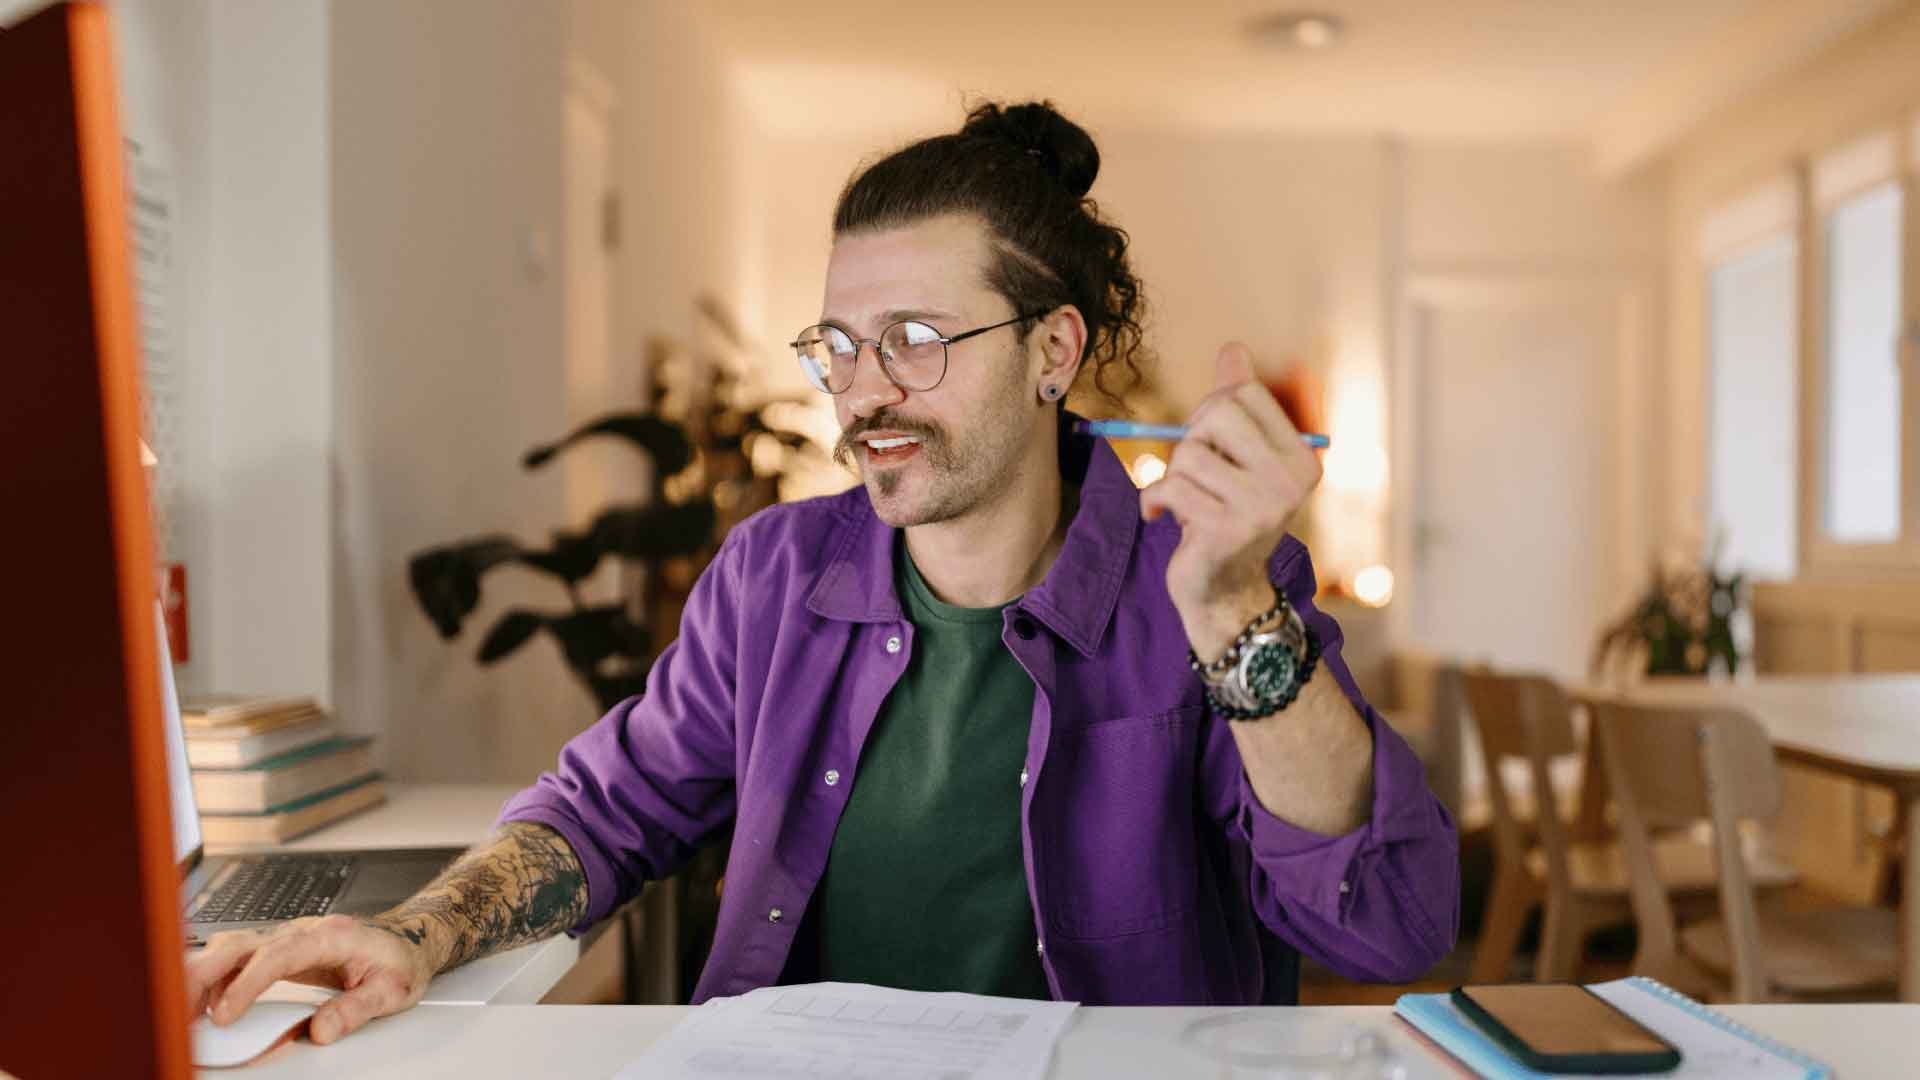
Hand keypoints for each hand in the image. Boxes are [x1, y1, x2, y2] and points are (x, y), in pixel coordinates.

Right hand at [186, 915, 438, 1044]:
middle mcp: (303, 931)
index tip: (225, 1016)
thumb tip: (321, 1031)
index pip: (278, 955)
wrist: (409, 939)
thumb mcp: (393, 990)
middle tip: (180, 1009)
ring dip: (203, 975)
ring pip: (233, 946)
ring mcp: (289, 937)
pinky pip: (238, 956)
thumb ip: (357, 1010)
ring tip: (181, 1011)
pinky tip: (203, 1002)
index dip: (246, 984)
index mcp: (330, 937)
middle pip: (242, 943)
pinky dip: (214, 977)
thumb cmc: (401, 961)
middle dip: (205, 974)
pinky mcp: (280, 949)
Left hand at [1139, 342, 1322, 660]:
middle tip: (1195, 474)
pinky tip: (1160, 517)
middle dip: (1191, 439)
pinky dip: (1152, 501)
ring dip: (1172, 476)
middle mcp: (1289, 481)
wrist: (1224, 593)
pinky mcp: (1225, 531)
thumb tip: (1233, 350)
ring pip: (1187, 454)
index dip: (1212, 410)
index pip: (1245, 393)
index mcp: (1301, 458)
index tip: (1211, 445)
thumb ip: (1237, 405)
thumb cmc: (1228, 516)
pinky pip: (1169, 488)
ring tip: (1186, 503)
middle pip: (1217, 413)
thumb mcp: (1239, 459)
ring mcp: (1260, 508)